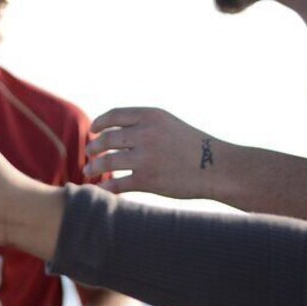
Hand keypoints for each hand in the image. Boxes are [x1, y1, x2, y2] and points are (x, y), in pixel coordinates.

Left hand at [85, 107, 217, 196]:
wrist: (218, 167)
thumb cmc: (192, 147)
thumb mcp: (168, 124)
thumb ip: (143, 125)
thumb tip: (110, 132)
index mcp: (151, 116)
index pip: (114, 115)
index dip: (99, 124)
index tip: (93, 131)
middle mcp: (146, 133)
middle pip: (106, 139)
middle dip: (94, 147)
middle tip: (90, 153)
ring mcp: (146, 157)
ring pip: (107, 161)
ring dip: (94, 167)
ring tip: (89, 170)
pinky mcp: (147, 180)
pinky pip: (116, 183)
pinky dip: (105, 186)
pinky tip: (100, 188)